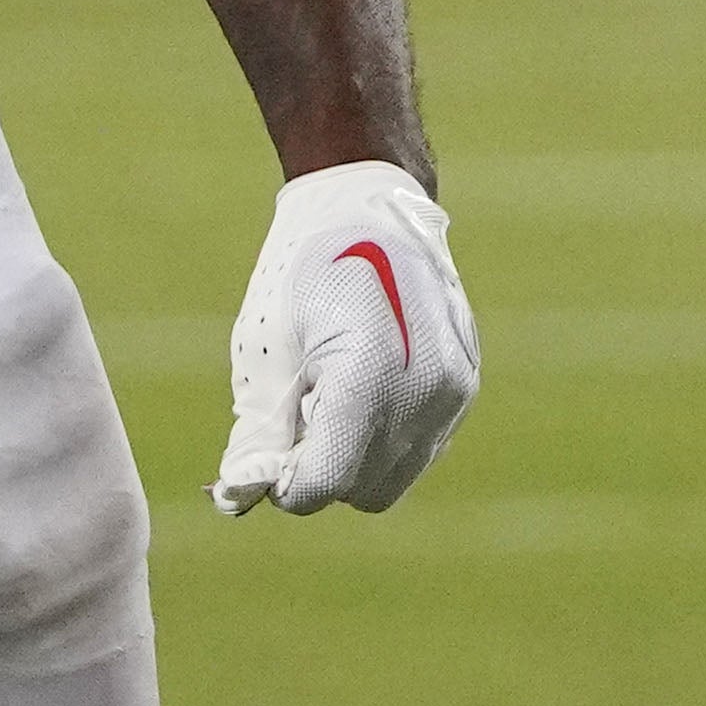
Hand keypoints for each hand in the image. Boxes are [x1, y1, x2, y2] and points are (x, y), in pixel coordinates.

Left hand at [212, 161, 476, 514]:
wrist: (369, 203)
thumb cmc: (304, 271)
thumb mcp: (265, 349)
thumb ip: (257, 434)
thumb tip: (240, 502)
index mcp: (370, 374)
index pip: (324, 484)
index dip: (285, 483)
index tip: (269, 447)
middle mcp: (425, 389)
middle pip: (360, 491)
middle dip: (321, 469)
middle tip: (299, 409)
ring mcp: (454, 389)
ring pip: (392, 479)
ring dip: (355, 457)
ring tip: (333, 393)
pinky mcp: (465, 385)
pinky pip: (418, 450)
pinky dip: (385, 438)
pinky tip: (367, 383)